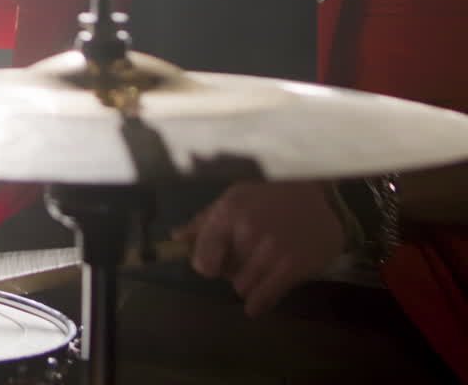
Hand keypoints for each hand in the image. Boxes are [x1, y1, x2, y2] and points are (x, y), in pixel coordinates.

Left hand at [173, 181, 345, 316]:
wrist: (325, 199)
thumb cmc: (271, 197)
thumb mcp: (234, 199)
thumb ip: (204, 221)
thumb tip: (175, 238)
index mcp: (228, 213)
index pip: (202, 258)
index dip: (206, 263)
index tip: (214, 262)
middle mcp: (247, 232)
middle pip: (224, 275)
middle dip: (233, 270)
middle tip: (247, 259)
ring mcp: (271, 251)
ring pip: (242, 288)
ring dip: (249, 283)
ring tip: (262, 268)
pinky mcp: (292, 267)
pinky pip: (263, 299)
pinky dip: (258, 303)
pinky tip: (259, 301)